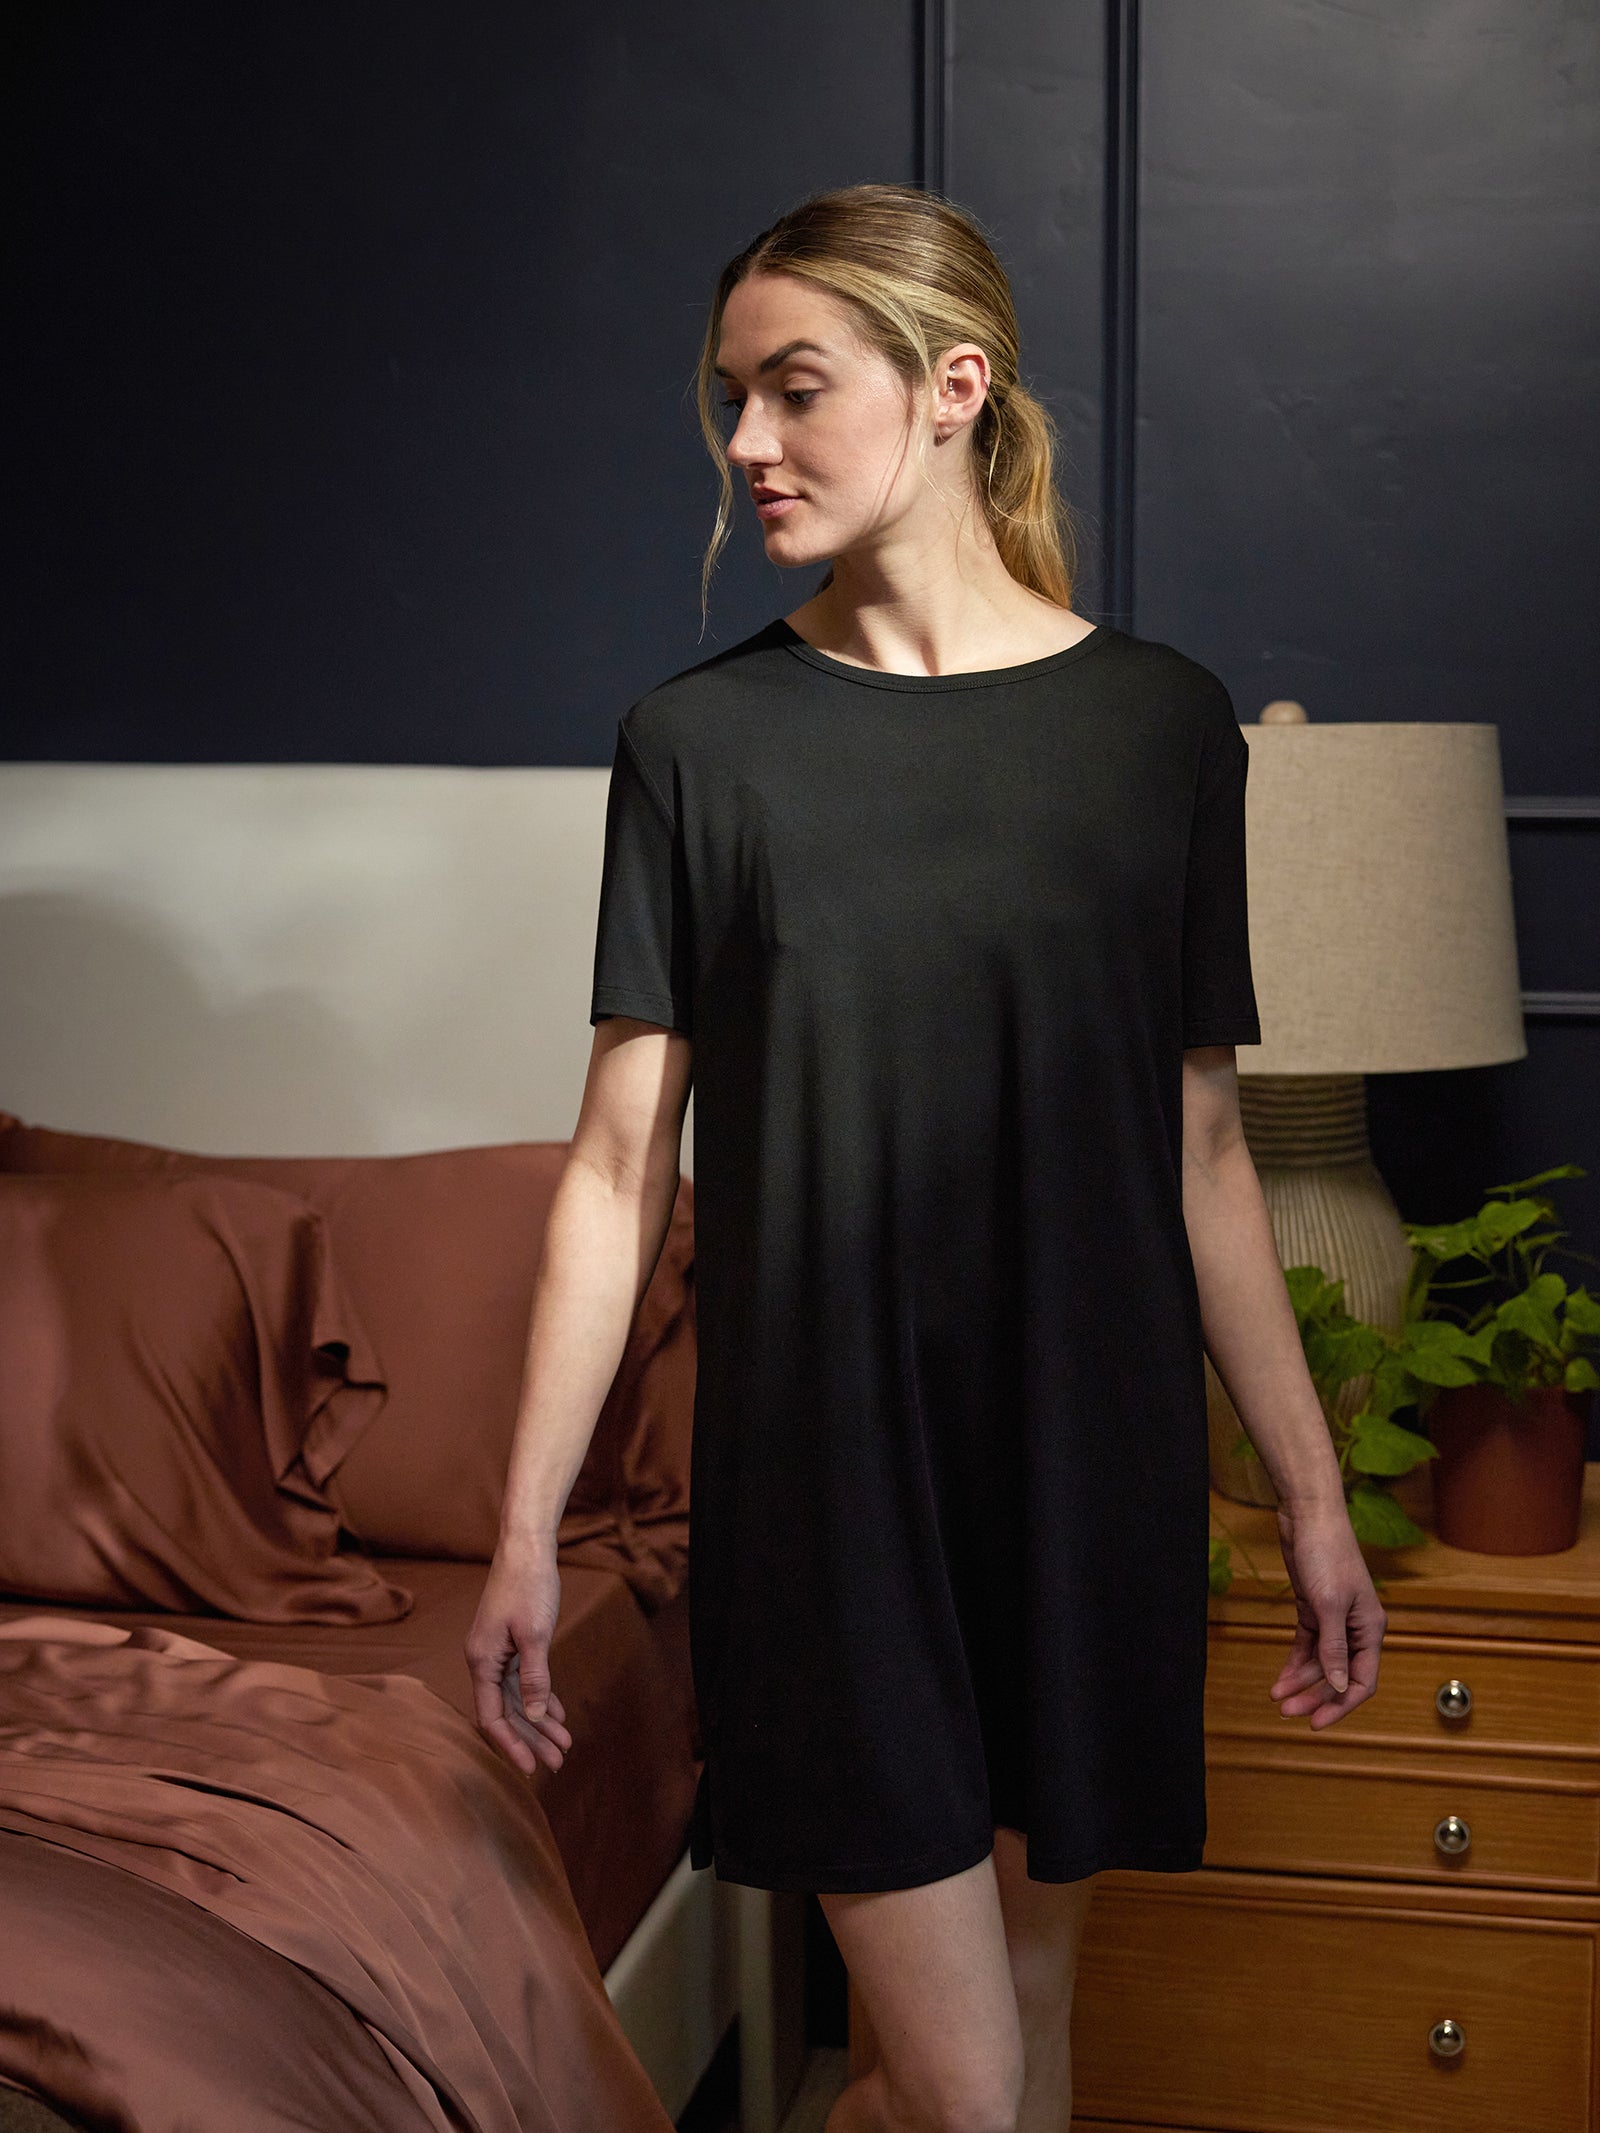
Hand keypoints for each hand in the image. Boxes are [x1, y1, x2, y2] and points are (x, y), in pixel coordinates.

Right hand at [465, 1534, 572, 1775]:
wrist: (526, 1548)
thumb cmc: (529, 1587)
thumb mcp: (535, 1635)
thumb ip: (534, 1678)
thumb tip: (534, 1717)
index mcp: (482, 1661)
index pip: (493, 1717)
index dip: (512, 1744)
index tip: (531, 1768)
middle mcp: (484, 1661)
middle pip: (507, 1712)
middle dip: (532, 1738)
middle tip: (558, 1763)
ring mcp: (497, 1652)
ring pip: (517, 1698)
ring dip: (539, 1721)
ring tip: (563, 1745)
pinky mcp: (510, 1643)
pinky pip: (523, 1680)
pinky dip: (540, 1697)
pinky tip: (557, 1714)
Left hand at [1268, 1497, 1386, 1728]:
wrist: (1308, 1517)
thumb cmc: (1326, 1554)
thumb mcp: (1329, 1605)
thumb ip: (1334, 1648)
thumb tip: (1340, 1687)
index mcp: (1370, 1629)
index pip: (1362, 1681)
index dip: (1341, 1705)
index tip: (1315, 1722)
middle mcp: (1355, 1629)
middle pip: (1338, 1676)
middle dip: (1314, 1696)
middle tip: (1287, 1712)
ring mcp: (1334, 1620)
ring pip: (1320, 1663)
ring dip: (1301, 1682)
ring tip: (1277, 1699)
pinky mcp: (1314, 1609)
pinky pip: (1307, 1646)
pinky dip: (1295, 1663)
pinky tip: (1281, 1679)